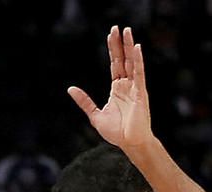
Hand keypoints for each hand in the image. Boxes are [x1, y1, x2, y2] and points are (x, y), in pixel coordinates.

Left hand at [68, 25, 153, 151]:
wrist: (130, 144)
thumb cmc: (117, 133)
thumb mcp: (95, 115)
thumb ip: (84, 101)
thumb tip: (70, 89)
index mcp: (117, 89)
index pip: (115, 64)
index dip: (113, 49)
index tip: (111, 35)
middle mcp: (127, 85)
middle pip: (123, 60)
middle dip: (120, 44)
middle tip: (117, 27)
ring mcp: (135, 88)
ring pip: (132, 63)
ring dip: (130, 47)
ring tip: (127, 31)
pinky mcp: (140, 93)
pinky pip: (139, 74)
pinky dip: (138, 61)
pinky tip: (136, 48)